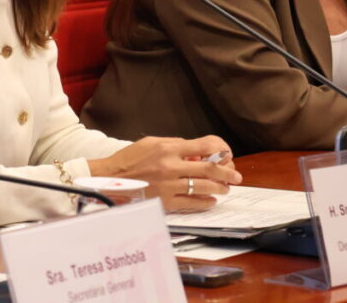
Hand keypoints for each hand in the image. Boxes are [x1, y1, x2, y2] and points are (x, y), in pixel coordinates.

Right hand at [88, 136, 241, 210]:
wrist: (111, 179)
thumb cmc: (129, 159)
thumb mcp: (150, 142)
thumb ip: (174, 144)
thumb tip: (195, 150)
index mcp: (168, 149)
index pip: (203, 146)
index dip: (219, 150)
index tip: (227, 154)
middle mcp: (171, 167)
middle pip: (208, 169)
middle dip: (227, 173)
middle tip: (236, 176)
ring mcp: (169, 185)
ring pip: (203, 187)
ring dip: (219, 188)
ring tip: (225, 189)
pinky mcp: (165, 201)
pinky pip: (191, 203)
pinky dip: (204, 202)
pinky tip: (210, 200)